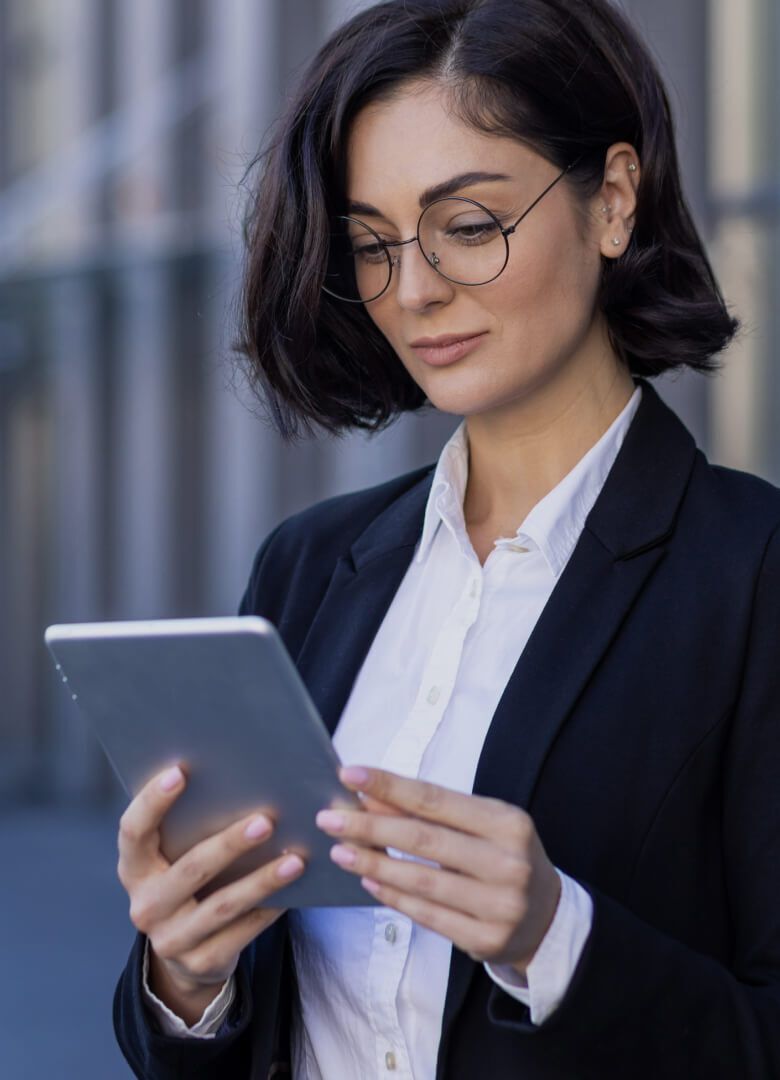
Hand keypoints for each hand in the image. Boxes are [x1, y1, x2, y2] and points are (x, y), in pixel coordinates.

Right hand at [117, 764, 304, 1020]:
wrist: (185, 954)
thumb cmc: (187, 883)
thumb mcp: (175, 859)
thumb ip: (190, 828)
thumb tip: (238, 777)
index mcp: (134, 869)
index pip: (133, 832)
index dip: (152, 802)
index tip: (180, 771)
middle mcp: (145, 906)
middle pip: (190, 869)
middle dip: (230, 844)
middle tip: (266, 820)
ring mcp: (171, 939)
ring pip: (223, 905)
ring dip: (262, 880)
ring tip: (295, 859)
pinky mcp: (201, 962)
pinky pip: (242, 932)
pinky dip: (269, 909)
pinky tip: (294, 891)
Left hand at [316, 766, 559, 973]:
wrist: (548, 916)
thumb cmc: (504, 856)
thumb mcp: (478, 823)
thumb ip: (429, 810)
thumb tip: (371, 793)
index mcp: (508, 822)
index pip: (436, 799)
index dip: (390, 785)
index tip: (351, 774)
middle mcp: (508, 862)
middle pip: (424, 839)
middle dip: (371, 827)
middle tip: (330, 819)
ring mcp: (500, 905)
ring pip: (421, 881)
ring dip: (374, 864)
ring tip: (341, 853)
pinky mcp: (486, 939)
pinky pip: (427, 915)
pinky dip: (393, 897)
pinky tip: (369, 882)